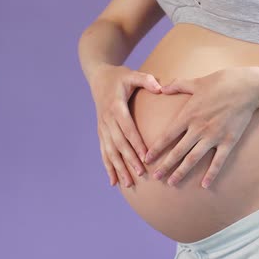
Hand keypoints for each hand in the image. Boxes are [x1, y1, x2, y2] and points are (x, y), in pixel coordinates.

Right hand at [89, 64, 161, 187]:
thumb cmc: (119, 77)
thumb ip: (146, 80)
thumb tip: (160, 87)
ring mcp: (102, 127)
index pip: (127, 128)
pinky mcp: (101, 132)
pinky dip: (108, 167)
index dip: (135, 142)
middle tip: (140, 174)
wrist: (98, 77)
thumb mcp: (132, 74)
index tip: (145, 155)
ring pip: (110, 151)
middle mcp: (107, 120)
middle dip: (129, 160)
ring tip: (127, 184)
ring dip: (118, 168)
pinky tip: (113, 182)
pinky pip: (103, 152)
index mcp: (116, 107)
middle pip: (118, 143)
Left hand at [144, 67, 258, 188]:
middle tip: (155, 177)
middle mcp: (198, 128)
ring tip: (172, 183)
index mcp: (188, 115)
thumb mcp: (196, 82)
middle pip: (177, 151)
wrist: (246, 87)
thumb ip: (178, 85)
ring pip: (193, 158)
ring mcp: (213, 136)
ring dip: (181, 172)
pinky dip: (211, 174)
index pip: (167, 135)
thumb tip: (162, 87)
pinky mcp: (228, 141)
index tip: (147, 159)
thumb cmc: (221, 82)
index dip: (156, 149)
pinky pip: (218, 161)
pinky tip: (205, 185)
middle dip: (165, 165)